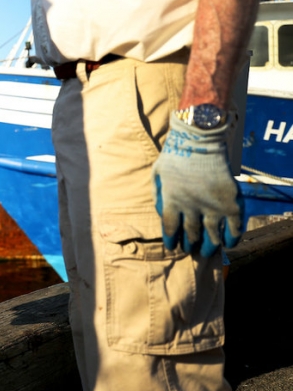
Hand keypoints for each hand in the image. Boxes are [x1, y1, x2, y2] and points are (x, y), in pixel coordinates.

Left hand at [153, 115, 243, 257]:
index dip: (171, 240)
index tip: (173, 247)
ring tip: (207, 252)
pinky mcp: (231, 202)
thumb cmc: (175, 154)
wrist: (200, 138)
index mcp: (171, 201)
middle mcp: (191, 208)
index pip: (170, 229)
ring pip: (212, 235)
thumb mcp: (157, 174)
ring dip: (210, 246)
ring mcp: (212, 206)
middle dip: (190, 244)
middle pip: (191, 234)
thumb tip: (159, 214)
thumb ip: (158, 195)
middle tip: (191, 249)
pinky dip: (232, 237)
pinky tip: (229, 244)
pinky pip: (234, 226)